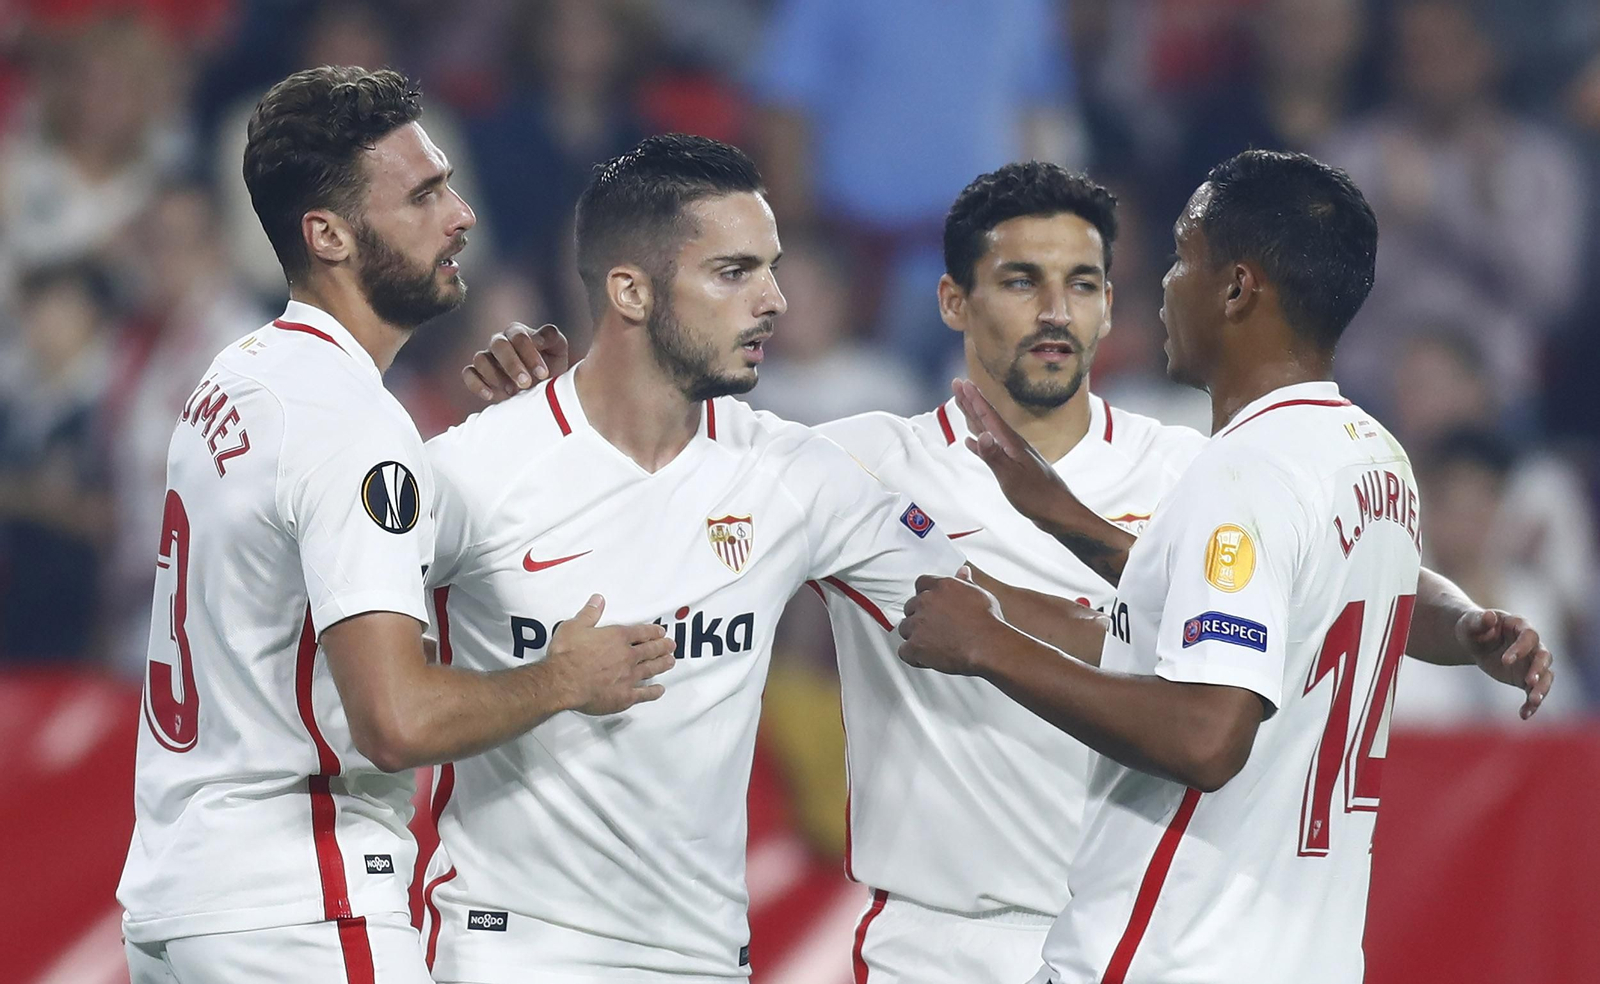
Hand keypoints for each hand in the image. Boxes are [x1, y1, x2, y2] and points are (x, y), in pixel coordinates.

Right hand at [462, 322, 570, 401]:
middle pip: (498, 345)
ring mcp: (486, 357)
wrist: (541, 387)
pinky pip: (468, 374)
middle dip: (512, 365)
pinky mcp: (477, 374)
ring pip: (480, 359)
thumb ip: (551, 338)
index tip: (543, 374)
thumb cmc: (550, 364)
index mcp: (518, 333)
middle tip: (526, 383)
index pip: (519, 336)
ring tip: (513, 392)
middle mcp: (499, 342)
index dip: (530, 354)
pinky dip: (476, 384)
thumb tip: (538, 338)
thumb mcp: (557, 350)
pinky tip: (490, 395)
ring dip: (495, 376)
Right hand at [545, 595, 676, 714]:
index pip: (641, 632)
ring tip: (670, 661)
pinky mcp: (625, 696)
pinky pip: (644, 694)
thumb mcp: (574, 626)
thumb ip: (589, 613)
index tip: (661, 632)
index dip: (653, 631)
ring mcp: (628, 676)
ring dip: (663, 664)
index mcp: (617, 638)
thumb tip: (598, 600)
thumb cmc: (567, 655)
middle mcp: (627, 656)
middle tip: (671, 645)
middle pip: (651, 650)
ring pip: (652, 669)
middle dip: (663, 647)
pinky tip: (659, 690)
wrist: (563, 681)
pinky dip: (654, 691)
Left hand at [896, 568, 1009, 675]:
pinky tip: (926, 658)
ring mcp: (918, 623)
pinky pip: (904, 651)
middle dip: (920, 617)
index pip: (921, 584)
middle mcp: (926, 601)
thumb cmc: (988, 623)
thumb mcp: (980, 594)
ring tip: (934, 645)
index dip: (925, 596)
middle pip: (910, 607)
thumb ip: (965, 582)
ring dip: (915, 636)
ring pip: (905, 628)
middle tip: (936, 629)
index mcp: (942, 586)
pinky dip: (913, 656)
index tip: (931, 606)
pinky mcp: (915, 645)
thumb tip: (963, 571)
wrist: (988, 646)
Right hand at [951, 378, 1085, 533]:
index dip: (973, 399)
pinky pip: (992, 448)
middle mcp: (1012, 445)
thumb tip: (979, 435)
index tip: (960, 382)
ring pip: (988, 430)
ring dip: (974, 417)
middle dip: (971, 401)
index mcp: (1011, 443)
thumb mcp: (1012, 477)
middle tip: (957, 384)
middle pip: (987, 418)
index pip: (988, 416)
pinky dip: (979, 443)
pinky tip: (973, 442)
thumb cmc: (1038, 497)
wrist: (1059, 512)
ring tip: (964, 405)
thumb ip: (995, 456)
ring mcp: (1014, 455)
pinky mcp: (1014, 466)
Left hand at [1454, 608, 1553, 719]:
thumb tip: (1489, 616)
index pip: (1529, 636)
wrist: (1474, 642)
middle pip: (1544, 656)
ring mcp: (1532, 662)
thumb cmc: (1472, 628)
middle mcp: (1532, 645)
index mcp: (1520, 626)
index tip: (1504, 661)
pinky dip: (1532, 704)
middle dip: (1538, 669)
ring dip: (1542, 689)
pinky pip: (1534, 692)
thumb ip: (1479, 621)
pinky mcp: (1526, 679)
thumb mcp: (1470, 623)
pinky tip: (1524, 715)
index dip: (1520, 648)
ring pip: (1546, 676)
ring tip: (1533, 701)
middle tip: (1528, 681)